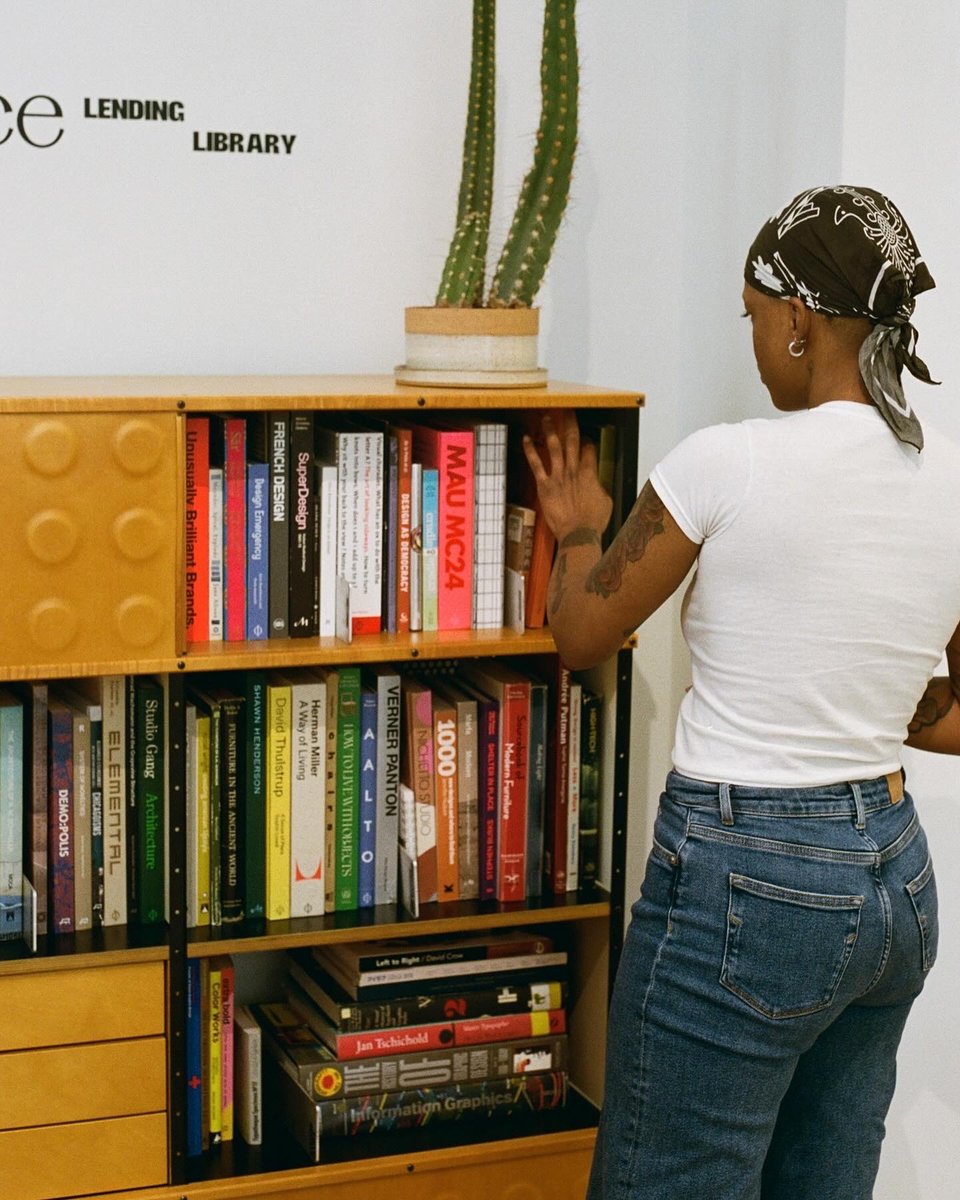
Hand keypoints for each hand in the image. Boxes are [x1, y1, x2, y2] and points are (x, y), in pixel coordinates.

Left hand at [523, 411, 612, 541]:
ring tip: (547, 417)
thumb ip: (599, 486)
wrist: (578, 534)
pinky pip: (536, 464)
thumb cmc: (593, 521)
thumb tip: (597, 482)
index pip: (588, 448)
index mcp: (590, 472)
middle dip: (570, 423)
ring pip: (554, 447)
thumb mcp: (606, 501)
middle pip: (572, 440)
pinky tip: (526, 439)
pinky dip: (530, 450)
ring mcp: (558, 476)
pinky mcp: (545, 485)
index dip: (587, 441)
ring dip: (550, 430)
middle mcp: (573, 470)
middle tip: (568, 410)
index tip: (585, 438)